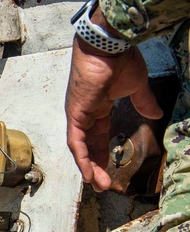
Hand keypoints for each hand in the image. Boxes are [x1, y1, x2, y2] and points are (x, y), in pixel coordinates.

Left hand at [64, 37, 162, 191]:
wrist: (108, 46)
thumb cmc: (120, 60)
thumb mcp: (136, 87)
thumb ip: (143, 102)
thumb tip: (155, 113)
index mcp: (98, 107)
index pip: (97, 136)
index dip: (101, 154)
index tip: (109, 170)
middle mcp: (85, 113)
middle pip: (87, 146)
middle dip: (95, 167)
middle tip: (102, 185)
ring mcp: (78, 114)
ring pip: (80, 148)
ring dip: (89, 167)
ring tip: (98, 185)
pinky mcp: (76, 114)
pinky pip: (76, 141)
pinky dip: (82, 158)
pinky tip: (89, 173)